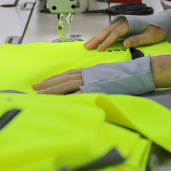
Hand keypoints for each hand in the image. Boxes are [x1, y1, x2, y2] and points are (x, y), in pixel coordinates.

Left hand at [33, 58, 154, 95]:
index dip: (55, 78)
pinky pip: (76, 93)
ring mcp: (90, 82)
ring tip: (39, 92)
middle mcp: (87, 75)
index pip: (68, 75)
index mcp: (89, 71)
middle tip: (34, 87)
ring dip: (51, 89)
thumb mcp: (106, 75)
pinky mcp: (94, 89)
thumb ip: (96, 80)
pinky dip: (65, 95)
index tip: (44, 82)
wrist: (136, 73)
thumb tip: (87, 86)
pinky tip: (56, 99)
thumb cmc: (125, 75)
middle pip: (63, 79)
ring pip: (66, 85)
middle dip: (48, 84)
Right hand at [84, 12, 170, 50]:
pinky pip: (109, 30)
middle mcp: (123, 22)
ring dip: (96, 37)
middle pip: (107, 31)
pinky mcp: (122, 26)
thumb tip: (124, 44)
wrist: (161, 22)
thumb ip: (138, 39)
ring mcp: (122, 23)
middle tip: (87, 47)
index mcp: (129, 24)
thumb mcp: (150, 36)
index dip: (107, 42)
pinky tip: (96, 40)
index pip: (115, 34)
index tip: (99, 49)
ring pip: (106, 30)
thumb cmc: (157, 30)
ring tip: (87, 44)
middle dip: (96, 39)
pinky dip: (101, 35)